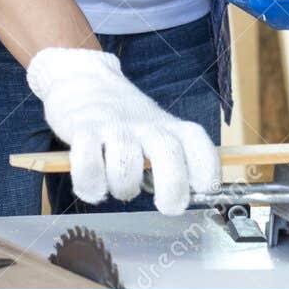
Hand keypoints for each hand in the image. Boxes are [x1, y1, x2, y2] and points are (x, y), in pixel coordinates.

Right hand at [26, 47, 219, 214]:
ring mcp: (113, 126)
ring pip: (125, 165)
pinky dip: (90, 184)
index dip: (206, 169)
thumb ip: (169, 160)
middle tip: (167, 207)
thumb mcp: (155, 131)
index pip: (198, 142)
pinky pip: (88, 164)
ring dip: (122, 188)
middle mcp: (145, 125)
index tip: (202, 190)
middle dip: (172, 188)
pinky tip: (91, 185)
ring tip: (116, 187)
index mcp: (169, 127)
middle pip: (168, 153)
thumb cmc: (123, 119)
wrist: (82, 81)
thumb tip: (182, 197)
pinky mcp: (82, 129)